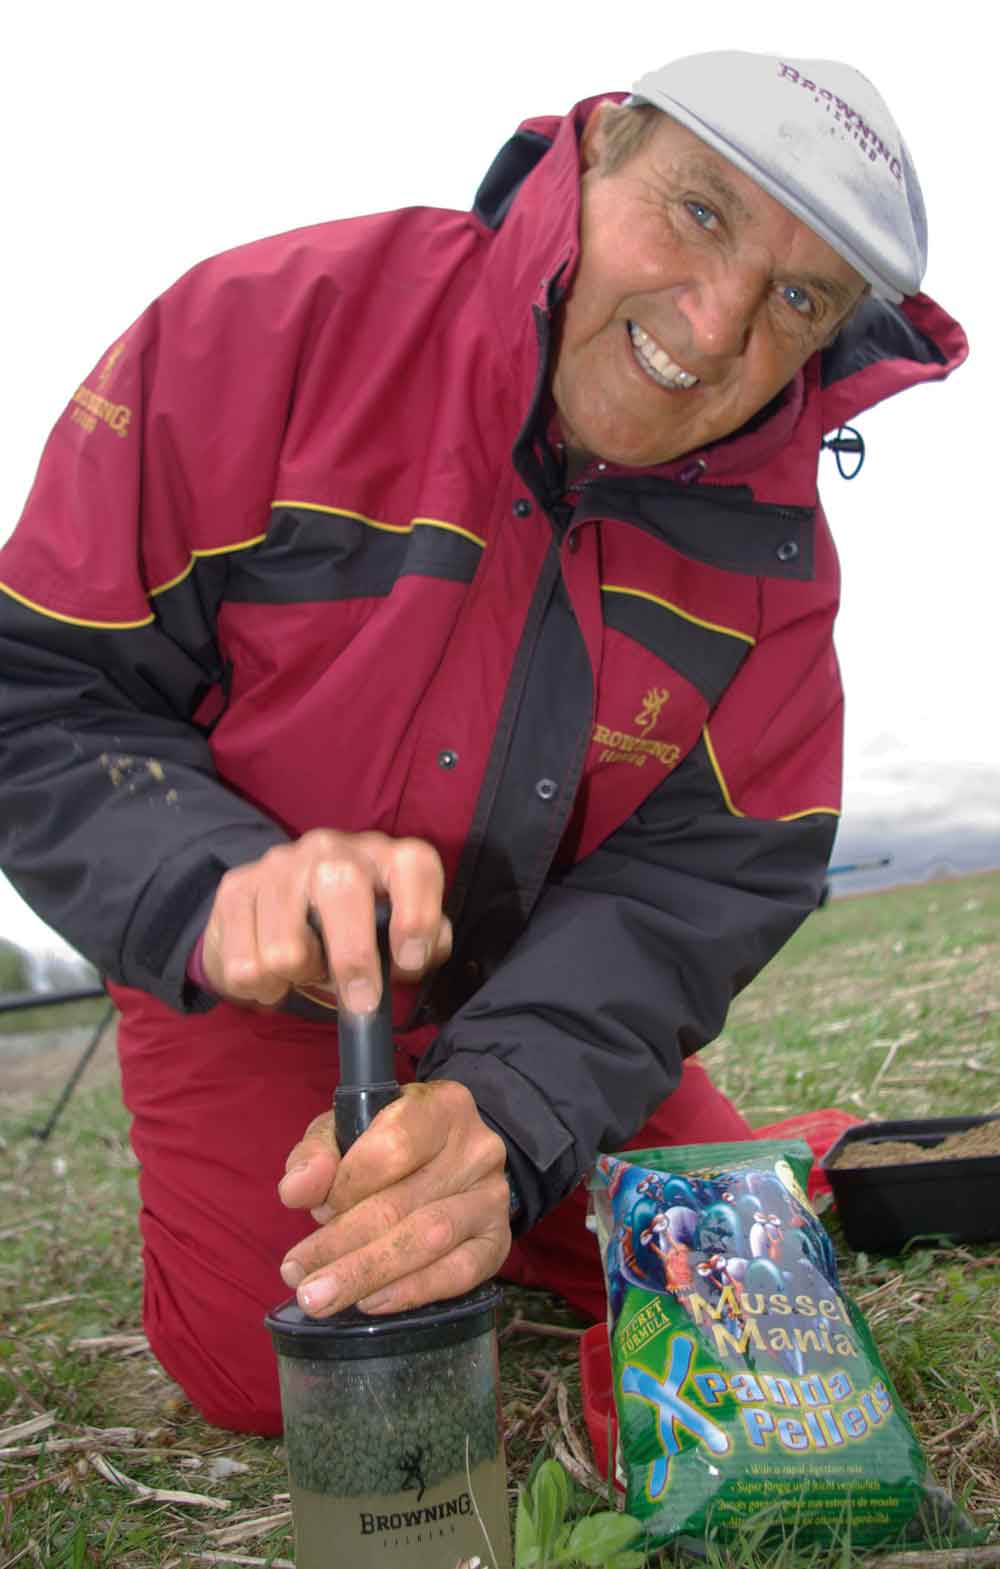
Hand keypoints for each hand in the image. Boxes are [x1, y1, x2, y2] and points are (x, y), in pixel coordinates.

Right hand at [201, 829, 451, 1007]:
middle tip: (359, 1002)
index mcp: (384, 857)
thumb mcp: (395, 934)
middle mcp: (333, 849)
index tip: (408, 963)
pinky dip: (260, 987)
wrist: (277, 908)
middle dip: (353, 959)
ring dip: (298, 977)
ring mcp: (280, 864)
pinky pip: (244, 963)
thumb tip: (420, 955)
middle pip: (342, 888)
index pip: (413, 866)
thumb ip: (422, 945)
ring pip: (285, 944)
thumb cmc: (354, 929)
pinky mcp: (236, 888)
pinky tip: (271, 977)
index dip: (416, 917)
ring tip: (304, 972)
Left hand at [276, 1081, 511, 1315]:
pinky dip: (411, 1291)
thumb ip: (318, 1153)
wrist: (455, 1159)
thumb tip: (296, 1190)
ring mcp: (493, 1197)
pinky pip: (459, 1273)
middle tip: (296, 1274)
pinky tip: (371, 1302)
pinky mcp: (499, 1241)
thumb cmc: (392, 1140)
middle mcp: (477, 1149)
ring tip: (320, 1297)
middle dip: (341, 1243)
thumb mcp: (350, 1129)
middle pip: (403, 1201)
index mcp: (442, 1107)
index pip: (392, 1146)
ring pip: (429, 1239)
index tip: (315, 1208)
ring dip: (367, 1273)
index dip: (347, 1184)